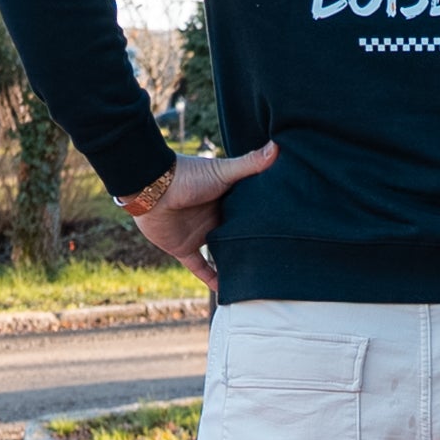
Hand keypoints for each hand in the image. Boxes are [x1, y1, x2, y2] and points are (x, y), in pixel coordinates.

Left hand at [124, 141, 276, 291]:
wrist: (151, 188)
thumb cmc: (187, 175)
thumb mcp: (224, 171)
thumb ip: (249, 163)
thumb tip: (278, 146)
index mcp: (226, 200)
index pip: (249, 213)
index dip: (264, 221)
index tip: (287, 232)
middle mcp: (214, 218)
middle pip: (236, 236)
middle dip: (252, 247)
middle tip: (277, 263)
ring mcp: (199, 234)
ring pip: (221, 255)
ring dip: (234, 266)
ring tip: (257, 282)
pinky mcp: (184, 248)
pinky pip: (201, 268)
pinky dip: (212, 280)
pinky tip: (227, 293)